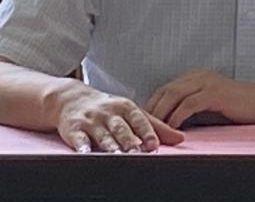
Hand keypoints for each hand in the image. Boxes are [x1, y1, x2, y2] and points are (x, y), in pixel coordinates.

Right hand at [55, 85, 184, 152]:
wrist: (73, 99)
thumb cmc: (108, 109)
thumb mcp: (132, 112)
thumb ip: (156, 126)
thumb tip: (180, 138)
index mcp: (125, 107)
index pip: (139, 119)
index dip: (147, 132)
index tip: (154, 144)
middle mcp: (109, 113)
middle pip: (121, 128)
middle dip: (129, 141)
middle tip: (137, 152)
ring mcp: (91, 120)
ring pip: (102, 134)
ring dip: (110, 145)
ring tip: (117, 154)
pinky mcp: (74, 128)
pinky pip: (78, 138)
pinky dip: (82, 146)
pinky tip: (85, 152)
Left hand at [144, 69, 254, 128]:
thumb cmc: (238, 106)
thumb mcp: (210, 104)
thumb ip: (191, 107)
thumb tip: (170, 123)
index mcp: (195, 76)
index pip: (165, 88)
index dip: (152, 104)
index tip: (143, 121)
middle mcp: (198, 75)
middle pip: (166, 90)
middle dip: (152, 109)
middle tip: (143, 128)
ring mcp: (207, 82)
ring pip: (174, 95)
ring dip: (161, 114)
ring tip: (154, 130)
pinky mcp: (215, 92)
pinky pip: (189, 104)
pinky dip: (177, 116)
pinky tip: (172, 127)